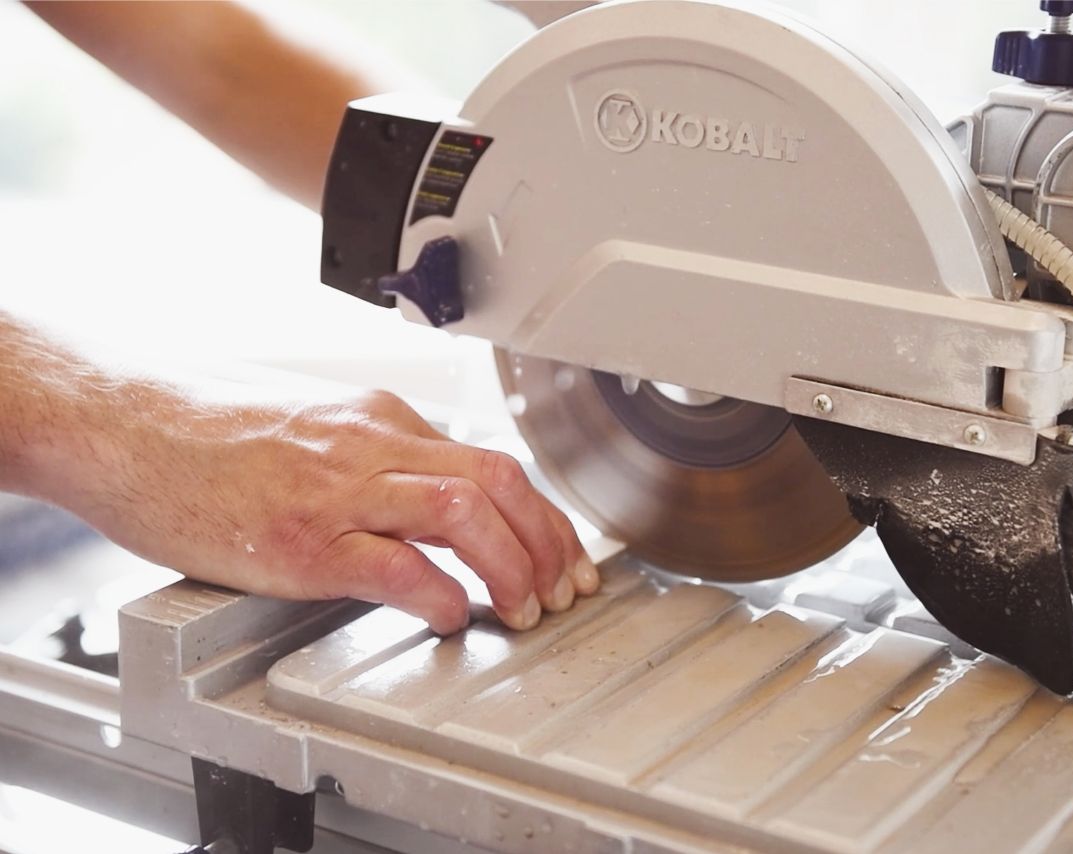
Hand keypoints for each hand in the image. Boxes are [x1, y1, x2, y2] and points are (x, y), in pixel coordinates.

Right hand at [35, 380, 598, 633]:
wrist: (130, 430)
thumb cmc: (214, 436)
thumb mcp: (318, 430)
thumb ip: (380, 460)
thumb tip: (438, 503)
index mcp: (382, 421)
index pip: (493, 461)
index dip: (543, 514)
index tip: (562, 552)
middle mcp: (373, 446)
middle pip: (498, 480)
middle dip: (547, 540)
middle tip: (562, 589)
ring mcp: (340, 490)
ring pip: (462, 510)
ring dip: (510, 564)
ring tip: (522, 609)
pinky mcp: (302, 539)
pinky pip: (394, 564)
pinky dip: (438, 594)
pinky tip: (450, 616)